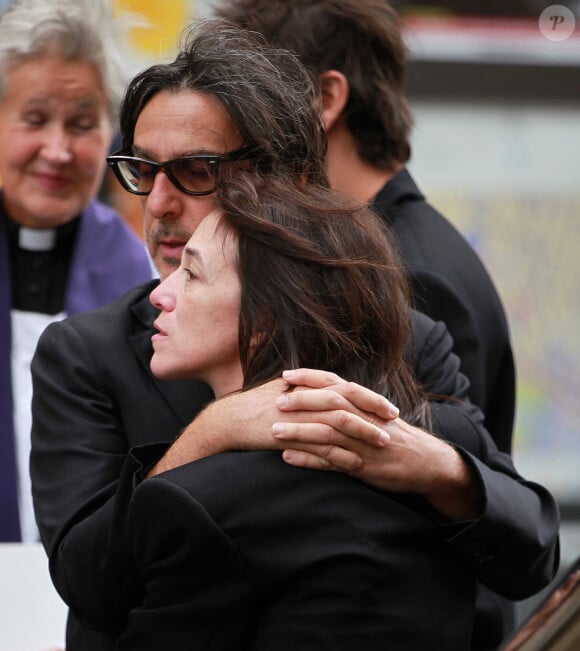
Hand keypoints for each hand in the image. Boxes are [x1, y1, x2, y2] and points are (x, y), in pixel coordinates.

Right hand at [147, 371, 396, 476]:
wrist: (230, 420)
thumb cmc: (256, 405)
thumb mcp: (283, 389)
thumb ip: (307, 387)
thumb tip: (327, 386)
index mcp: (307, 385)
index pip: (346, 386)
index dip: (369, 396)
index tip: (389, 406)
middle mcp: (306, 397)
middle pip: (348, 400)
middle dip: (373, 410)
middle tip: (394, 421)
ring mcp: (299, 417)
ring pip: (339, 422)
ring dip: (363, 432)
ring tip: (384, 442)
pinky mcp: (291, 436)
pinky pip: (322, 446)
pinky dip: (341, 454)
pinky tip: (357, 464)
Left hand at [273, 368, 482, 521]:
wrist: (427, 463)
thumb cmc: (396, 437)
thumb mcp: (376, 415)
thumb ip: (352, 404)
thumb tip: (324, 393)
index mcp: (365, 404)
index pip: (334, 383)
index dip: (310, 377)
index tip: (286, 374)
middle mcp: (363, 419)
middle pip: (330, 404)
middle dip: (302, 401)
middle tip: (277, 401)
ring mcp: (363, 443)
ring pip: (328, 432)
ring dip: (300, 431)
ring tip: (275, 431)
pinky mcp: (363, 466)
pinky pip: (333, 462)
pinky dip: (309, 459)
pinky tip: (288, 458)